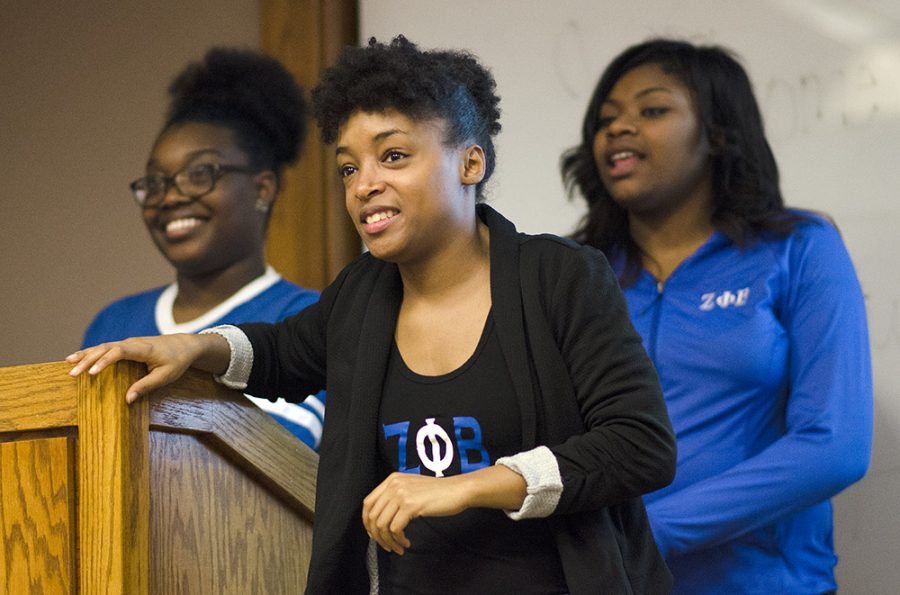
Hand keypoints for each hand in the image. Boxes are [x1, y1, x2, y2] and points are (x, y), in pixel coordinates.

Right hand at [66, 333, 227, 403]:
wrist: (185, 345)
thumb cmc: (177, 361)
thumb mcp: (166, 376)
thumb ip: (146, 386)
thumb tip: (127, 400)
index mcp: (143, 348)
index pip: (119, 352)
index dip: (104, 362)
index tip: (92, 373)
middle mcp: (132, 343)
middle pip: (106, 348)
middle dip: (88, 359)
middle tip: (72, 373)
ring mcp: (128, 343)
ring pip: (103, 346)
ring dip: (86, 354)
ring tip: (68, 363)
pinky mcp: (127, 346)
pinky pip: (106, 348)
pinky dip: (92, 353)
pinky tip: (78, 358)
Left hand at [361, 465, 526, 554]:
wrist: (458, 490)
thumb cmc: (438, 493)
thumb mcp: (412, 488)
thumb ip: (395, 498)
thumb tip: (380, 520)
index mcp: (391, 480)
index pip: (368, 503)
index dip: (367, 522)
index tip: (375, 535)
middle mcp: (393, 485)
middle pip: (372, 516)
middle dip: (377, 536)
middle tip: (387, 546)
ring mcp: (401, 494)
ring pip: (382, 524)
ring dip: (389, 541)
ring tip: (399, 547)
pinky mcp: (410, 505)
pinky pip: (395, 529)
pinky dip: (398, 540)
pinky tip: (406, 543)